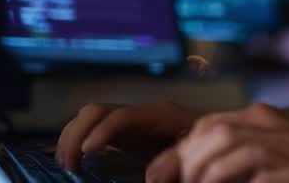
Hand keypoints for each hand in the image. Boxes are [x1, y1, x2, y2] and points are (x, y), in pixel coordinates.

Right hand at [56, 100, 203, 171]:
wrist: (220, 139)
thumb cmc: (210, 147)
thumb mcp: (195, 153)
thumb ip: (176, 164)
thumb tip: (151, 178)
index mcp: (160, 115)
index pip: (122, 116)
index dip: (102, 131)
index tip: (87, 153)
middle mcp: (141, 113)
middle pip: (97, 111)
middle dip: (77, 134)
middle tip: (71, 165)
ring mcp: (131, 120)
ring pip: (90, 117)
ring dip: (72, 137)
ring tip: (68, 166)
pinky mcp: (125, 133)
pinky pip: (92, 127)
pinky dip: (76, 140)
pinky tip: (73, 162)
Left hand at [145, 103, 288, 182]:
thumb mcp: (277, 161)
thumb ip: (236, 164)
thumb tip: (180, 175)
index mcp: (262, 121)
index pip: (203, 129)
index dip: (176, 157)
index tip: (162, 180)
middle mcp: (271, 126)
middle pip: (209, 137)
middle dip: (188, 170)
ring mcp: (287, 147)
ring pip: (223, 157)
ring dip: (207, 181)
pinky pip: (254, 181)